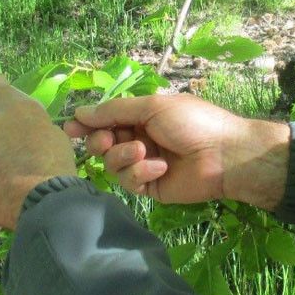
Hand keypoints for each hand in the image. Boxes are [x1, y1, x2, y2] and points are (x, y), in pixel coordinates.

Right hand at [63, 94, 289, 209]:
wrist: (225, 154)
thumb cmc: (192, 122)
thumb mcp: (152, 107)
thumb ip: (115, 111)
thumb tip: (81, 111)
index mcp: (142, 116)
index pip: (106, 120)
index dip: (87, 124)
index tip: (70, 129)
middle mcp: (141, 139)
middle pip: (104, 144)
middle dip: (102, 142)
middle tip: (108, 141)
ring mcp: (145, 164)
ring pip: (113, 165)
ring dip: (123, 157)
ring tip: (143, 152)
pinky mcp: (151, 187)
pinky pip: (130, 182)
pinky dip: (140, 172)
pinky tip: (159, 168)